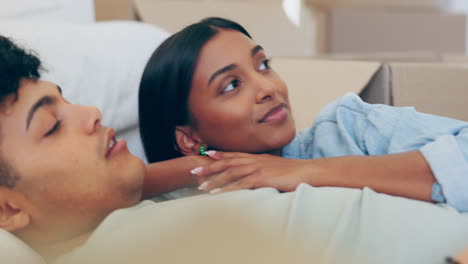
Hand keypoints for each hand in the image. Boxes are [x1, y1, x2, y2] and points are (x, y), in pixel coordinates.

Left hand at [191, 151, 312, 193]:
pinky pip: (239, 184)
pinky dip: (225, 189)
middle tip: (194, 170)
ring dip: (213, 180)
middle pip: (227, 162)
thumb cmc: (294, 172)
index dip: (220, 155)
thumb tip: (257, 174)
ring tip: (200, 186)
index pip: (235, 154)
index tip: (206, 154)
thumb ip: (264, 168)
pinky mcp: (260, 178)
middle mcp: (254, 160)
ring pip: (230, 173)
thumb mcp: (276, 167)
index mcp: (257, 157)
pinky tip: (216, 194)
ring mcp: (257, 168)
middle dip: (209, 166)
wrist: (308, 171)